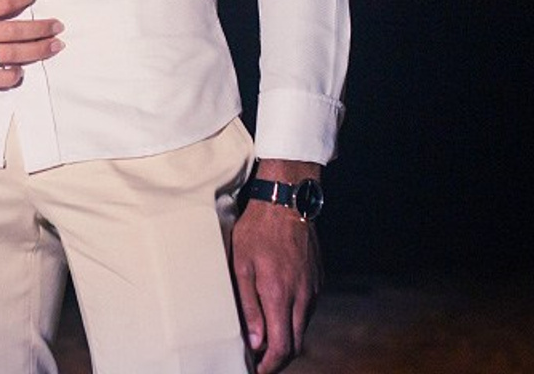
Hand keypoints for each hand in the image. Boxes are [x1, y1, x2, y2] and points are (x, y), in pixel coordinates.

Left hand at [232, 170, 322, 371]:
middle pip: (294, 343)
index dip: (270, 364)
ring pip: (302, 327)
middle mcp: (302, 297)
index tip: (257, 369)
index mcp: (279, 294)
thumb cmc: (256, 230)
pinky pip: (307, 309)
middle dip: (277, 356)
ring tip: (265, 336)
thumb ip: (248, 305)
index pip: (282, 346)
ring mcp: (313, 289)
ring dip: (285, 336)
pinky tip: (278, 310)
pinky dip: (293, 318)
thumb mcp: (241, 265)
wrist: (286, 202)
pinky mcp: (318, 281)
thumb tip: (255, 341)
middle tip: (259, 359)